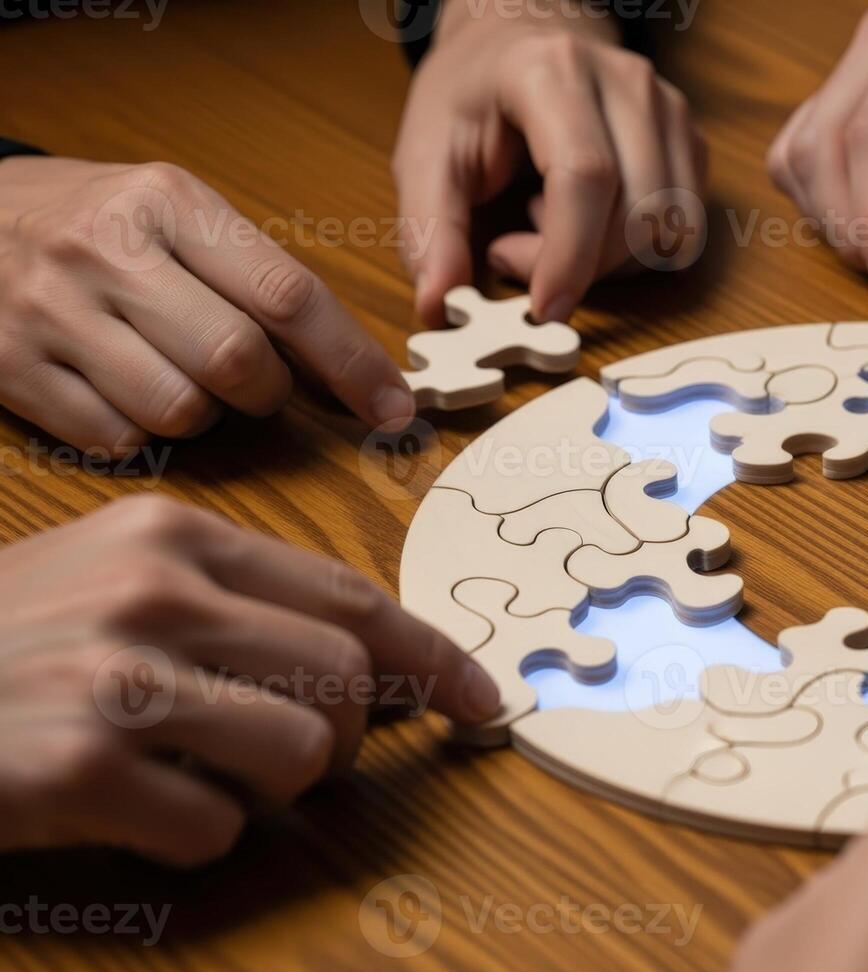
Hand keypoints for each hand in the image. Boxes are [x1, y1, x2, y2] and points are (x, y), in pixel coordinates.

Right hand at [0, 156, 415, 457]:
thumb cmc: (95, 223)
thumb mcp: (176, 215)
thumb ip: (259, 281)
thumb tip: (358, 374)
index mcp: (168, 202)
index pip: (288, 295)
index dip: (353, 364)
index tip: (396, 409)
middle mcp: (106, 250)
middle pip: (238, 362)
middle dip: (268, 391)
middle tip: (255, 382)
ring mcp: (50, 312)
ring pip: (180, 411)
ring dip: (204, 414)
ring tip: (177, 375)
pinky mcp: (9, 368)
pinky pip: (117, 439)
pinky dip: (140, 434)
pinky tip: (122, 393)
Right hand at [0, 495, 501, 865]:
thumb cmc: (0, 645)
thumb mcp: (111, 581)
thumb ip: (235, 605)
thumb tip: (372, 664)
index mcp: (174, 535)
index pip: (352, 598)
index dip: (433, 657)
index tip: (483, 701)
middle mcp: (155, 593)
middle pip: (345, 681)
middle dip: (340, 737)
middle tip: (282, 754)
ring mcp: (117, 677)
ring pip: (302, 754)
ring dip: (268, 788)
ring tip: (192, 772)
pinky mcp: (82, 767)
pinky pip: (217, 829)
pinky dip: (190, 837)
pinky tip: (127, 809)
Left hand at [394, 2, 706, 325]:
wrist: (520, 44)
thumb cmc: (472, 97)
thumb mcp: (425, 154)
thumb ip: (428, 229)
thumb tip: (438, 305)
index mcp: (552, 70)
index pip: (586, 175)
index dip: (568, 254)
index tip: (542, 306)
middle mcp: (626, 82)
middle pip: (636, 213)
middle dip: (581, 263)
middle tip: (514, 251)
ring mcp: (668, 110)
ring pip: (670, 229)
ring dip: (612, 261)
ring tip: (554, 227)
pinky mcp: (690, 140)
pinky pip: (682, 229)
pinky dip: (637, 251)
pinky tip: (589, 222)